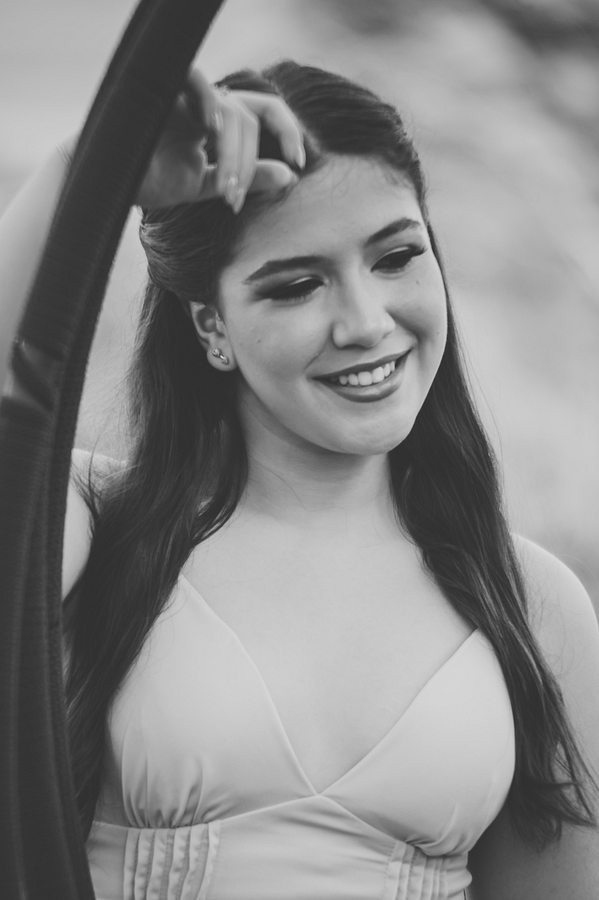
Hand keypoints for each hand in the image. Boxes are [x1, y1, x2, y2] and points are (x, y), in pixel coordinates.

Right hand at [136, 68, 304, 210]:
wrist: (105, 183)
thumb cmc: (150, 180)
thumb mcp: (209, 186)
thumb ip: (248, 180)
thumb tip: (290, 176)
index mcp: (218, 120)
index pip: (263, 113)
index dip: (287, 132)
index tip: (299, 163)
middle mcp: (206, 102)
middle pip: (249, 119)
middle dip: (247, 163)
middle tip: (233, 198)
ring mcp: (185, 93)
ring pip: (231, 110)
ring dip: (233, 154)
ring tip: (222, 189)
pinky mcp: (162, 88)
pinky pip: (194, 77)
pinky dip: (208, 99)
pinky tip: (211, 129)